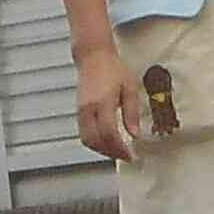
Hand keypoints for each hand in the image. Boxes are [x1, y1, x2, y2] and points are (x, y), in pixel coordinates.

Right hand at [75, 47, 141, 161]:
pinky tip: (106, 142)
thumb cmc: (113, 68)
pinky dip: (94, 142)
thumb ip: (132, 113)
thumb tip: (135, 134)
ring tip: (116, 152)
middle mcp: (88, 108)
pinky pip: (83, 133)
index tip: (131, 155)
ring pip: (86, 140)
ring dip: (101, 150)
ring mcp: (81, 111)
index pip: (109, 133)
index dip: (120, 148)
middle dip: (110, 152)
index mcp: (103, 102)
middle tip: (125, 157)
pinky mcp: (78, 112)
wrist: (93, 56)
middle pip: (95, 140)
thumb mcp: (130, 88)